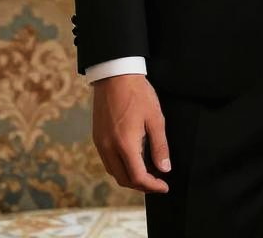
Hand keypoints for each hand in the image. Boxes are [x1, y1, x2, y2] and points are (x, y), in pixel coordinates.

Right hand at [91, 74, 171, 192]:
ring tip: (146, 173)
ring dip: (129, 178)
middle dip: (141, 185)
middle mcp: (109, 148)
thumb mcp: (155, 118)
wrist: (114, 75)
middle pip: (124, 179)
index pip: (138, 177)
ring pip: (114, 172)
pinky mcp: (97, 137)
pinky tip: (131, 160)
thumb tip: (165, 169)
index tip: (164, 186)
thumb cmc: (137, 94)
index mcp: (125, 144)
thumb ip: (160, 146)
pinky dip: (120, 167)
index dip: (152, 186)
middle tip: (157, 182)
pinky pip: (107, 161)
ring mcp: (100, 143)